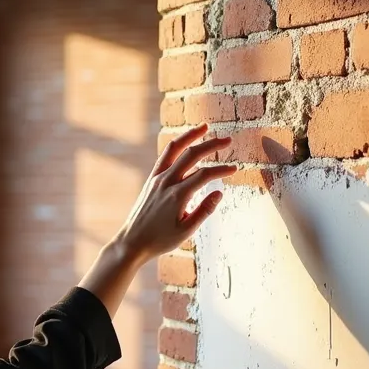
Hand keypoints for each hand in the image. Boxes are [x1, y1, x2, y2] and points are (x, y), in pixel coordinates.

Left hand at [76, 125, 236, 316]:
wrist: (133, 241)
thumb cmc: (161, 240)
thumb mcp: (186, 231)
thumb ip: (204, 210)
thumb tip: (219, 191)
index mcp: (177, 195)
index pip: (204, 175)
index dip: (221, 170)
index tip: (235, 168)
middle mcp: (166, 182)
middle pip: (191, 155)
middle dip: (211, 145)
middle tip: (227, 140)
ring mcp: (156, 178)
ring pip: (174, 149)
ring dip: (190, 136)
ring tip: (205, 127)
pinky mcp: (151, 179)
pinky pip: (165, 156)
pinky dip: (177, 146)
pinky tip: (186, 143)